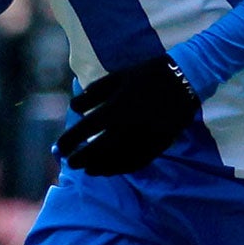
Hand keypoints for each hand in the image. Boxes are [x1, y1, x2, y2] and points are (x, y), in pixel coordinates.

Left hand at [55, 55, 201, 176]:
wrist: (184, 79)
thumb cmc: (146, 74)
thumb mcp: (116, 77)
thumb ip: (93, 94)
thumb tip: (74, 108)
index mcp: (115, 109)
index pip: (84, 130)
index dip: (69, 141)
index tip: (59, 148)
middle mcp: (127, 128)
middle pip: (97, 151)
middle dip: (81, 159)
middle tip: (70, 163)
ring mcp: (143, 139)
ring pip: (116, 161)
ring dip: (98, 167)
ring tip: (87, 170)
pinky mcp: (157, 145)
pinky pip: (135, 163)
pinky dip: (120, 169)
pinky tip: (110, 170)